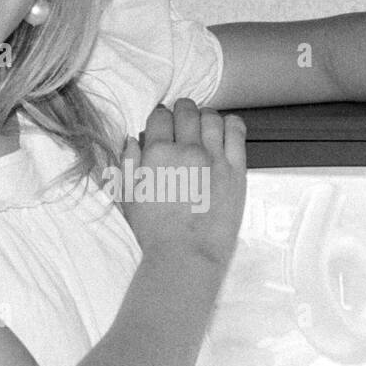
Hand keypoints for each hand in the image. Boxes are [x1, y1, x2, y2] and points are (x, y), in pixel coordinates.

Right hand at [119, 98, 247, 268]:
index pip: (160, 115)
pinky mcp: (236, 169)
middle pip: (187, 110)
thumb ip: (129, 164)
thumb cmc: (155, 232)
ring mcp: (215, 157)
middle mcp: (187, 149)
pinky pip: (237, 132)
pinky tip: (225, 130)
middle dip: (181, 111)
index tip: (162, 125)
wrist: (186, 255)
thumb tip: (133, 140)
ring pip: (212, 117)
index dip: (160, 117)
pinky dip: (230, 124)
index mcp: (158, 153)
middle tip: (181, 121)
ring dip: (205, 116)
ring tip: (202, 126)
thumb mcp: (129, 197)